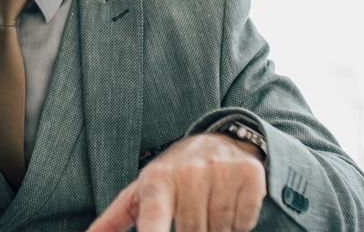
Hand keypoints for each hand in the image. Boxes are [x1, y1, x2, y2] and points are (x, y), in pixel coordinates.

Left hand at [87, 133, 265, 231]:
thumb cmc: (173, 175)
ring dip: (216, 230)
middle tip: (192, 218)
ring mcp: (220, 171)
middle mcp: (187, 172)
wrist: (219, 140)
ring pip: (220, 230)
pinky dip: (238, 223)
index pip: (152, 222)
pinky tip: (228, 205)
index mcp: (156, 181)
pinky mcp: (248, 174)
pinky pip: (245, 222)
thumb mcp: (143, 192)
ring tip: (209, 212)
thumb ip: (115, 219)